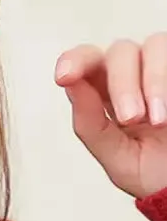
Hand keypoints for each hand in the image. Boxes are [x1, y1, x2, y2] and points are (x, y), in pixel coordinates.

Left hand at [55, 35, 166, 199]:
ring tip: (158, 119)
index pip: (86, 62)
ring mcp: (163, 70)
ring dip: (153, 80)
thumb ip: (90, 125)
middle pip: (119, 52)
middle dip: (122, 84)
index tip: (64, 77)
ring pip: (153, 45)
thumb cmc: (156, 174)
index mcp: (107, 93)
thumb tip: (70, 85)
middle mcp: (135, 75)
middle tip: (131, 118)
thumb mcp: (119, 160)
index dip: (73, 60)